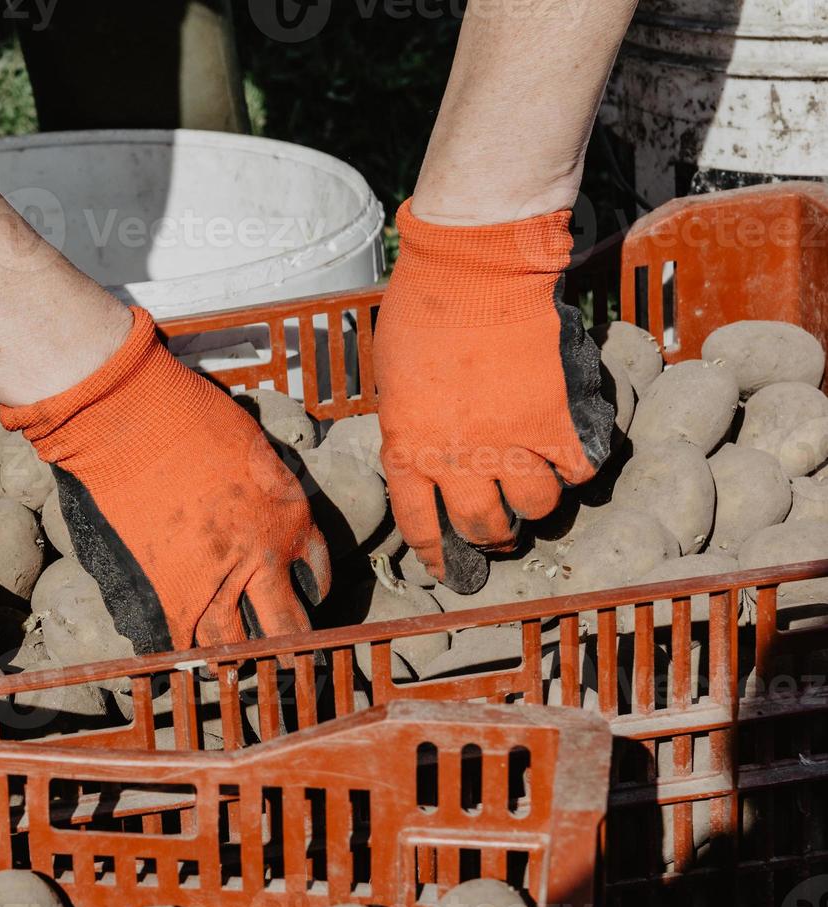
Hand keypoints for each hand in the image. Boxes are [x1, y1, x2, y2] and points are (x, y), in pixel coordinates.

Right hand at [1, 308, 330, 651]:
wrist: (137, 422)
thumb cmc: (192, 416)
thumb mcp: (252, 445)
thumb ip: (263, 481)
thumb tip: (256, 493)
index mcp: (289, 516)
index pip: (317, 569)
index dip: (315, 588)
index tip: (309, 597)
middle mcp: (262, 558)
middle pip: (288, 626)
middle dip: (294, 651)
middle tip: (295, 667)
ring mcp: (216, 579)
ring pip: (236, 644)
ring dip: (241, 664)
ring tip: (241, 678)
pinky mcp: (170, 589)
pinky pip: (185, 639)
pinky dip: (186, 657)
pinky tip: (188, 666)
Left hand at [374, 201, 614, 589]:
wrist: (476, 270)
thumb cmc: (423, 311)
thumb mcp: (394, 380)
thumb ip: (411, 425)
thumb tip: (429, 450)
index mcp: (408, 449)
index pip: (422, 526)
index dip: (439, 554)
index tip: (452, 568)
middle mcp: (458, 458)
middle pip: (485, 526)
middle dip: (495, 534)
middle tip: (504, 528)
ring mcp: (512, 444)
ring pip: (537, 506)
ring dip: (538, 502)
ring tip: (537, 485)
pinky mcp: (559, 423)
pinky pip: (579, 470)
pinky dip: (577, 467)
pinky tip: (568, 452)